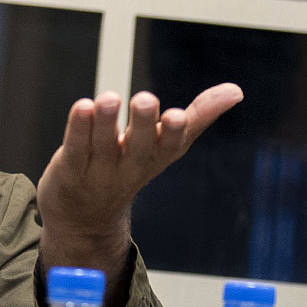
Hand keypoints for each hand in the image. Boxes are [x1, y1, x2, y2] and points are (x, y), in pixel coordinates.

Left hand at [37, 83, 242, 306]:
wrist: (84, 216)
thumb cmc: (130, 167)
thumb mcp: (166, 146)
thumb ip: (199, 117)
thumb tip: (237, 91)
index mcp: (156, 158)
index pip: (170, 147)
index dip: (174, 133)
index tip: (178, 115)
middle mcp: (129, 166)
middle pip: (137, 148)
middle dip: (143, 124)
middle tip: (145, 99)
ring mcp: (98, 170)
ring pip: (102, 145)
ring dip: (106, 121)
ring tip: (109, 98)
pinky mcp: (69, 168)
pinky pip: (75, 148)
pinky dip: (78, 128)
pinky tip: (83, 107)